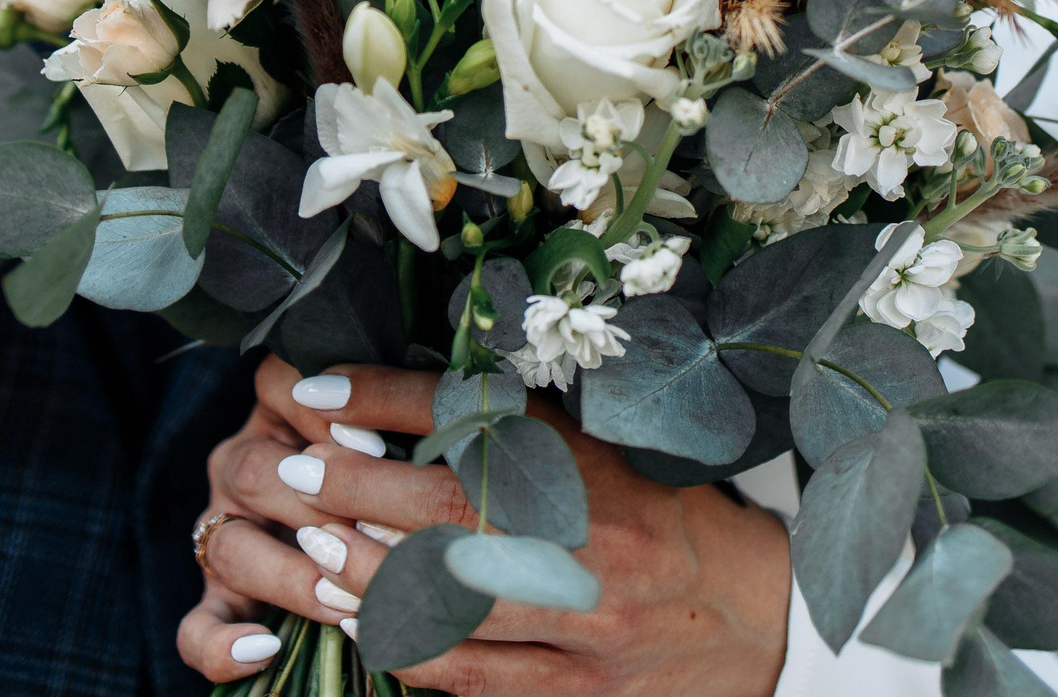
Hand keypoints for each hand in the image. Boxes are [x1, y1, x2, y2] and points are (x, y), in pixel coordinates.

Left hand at [177, 356, 793, 696]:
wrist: (762, 620)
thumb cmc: (672, 520)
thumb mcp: (610, 454)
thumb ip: (520, 431)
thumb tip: (404, 398)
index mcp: (603, 471)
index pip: (477, 421)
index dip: (388, 402)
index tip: (319, 391)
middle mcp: (595, 547)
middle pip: (450, 512)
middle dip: (356, 489)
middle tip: (295, 470)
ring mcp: (588, 628)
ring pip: (449, 602)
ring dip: (363, 571)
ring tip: (306, 545)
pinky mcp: (579, 692)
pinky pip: (472, 675)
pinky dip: (405, 648)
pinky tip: (358, 620)